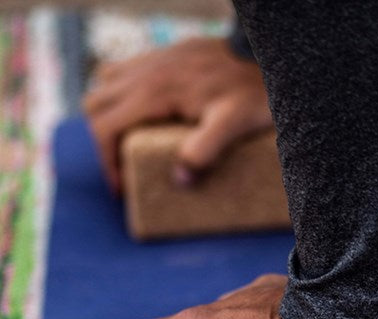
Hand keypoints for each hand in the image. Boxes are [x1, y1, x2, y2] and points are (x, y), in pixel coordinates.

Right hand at [83, 37, 271, 191]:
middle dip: (103, 141)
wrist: (265, 56)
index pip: (105, 127)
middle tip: (125, 167)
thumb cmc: (253, 92)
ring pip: (105, 85)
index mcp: (155, 91)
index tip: (122, 188)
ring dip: (109, 115)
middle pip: (96, 105)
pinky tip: (147, 116)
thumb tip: (179, 179)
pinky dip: (122, 97)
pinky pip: (124, 72)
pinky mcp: (164, 57)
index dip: (107, 162)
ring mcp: (153, 60)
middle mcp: (146, 71)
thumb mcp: (233, 124)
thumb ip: (205, 150)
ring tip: (131, 142)